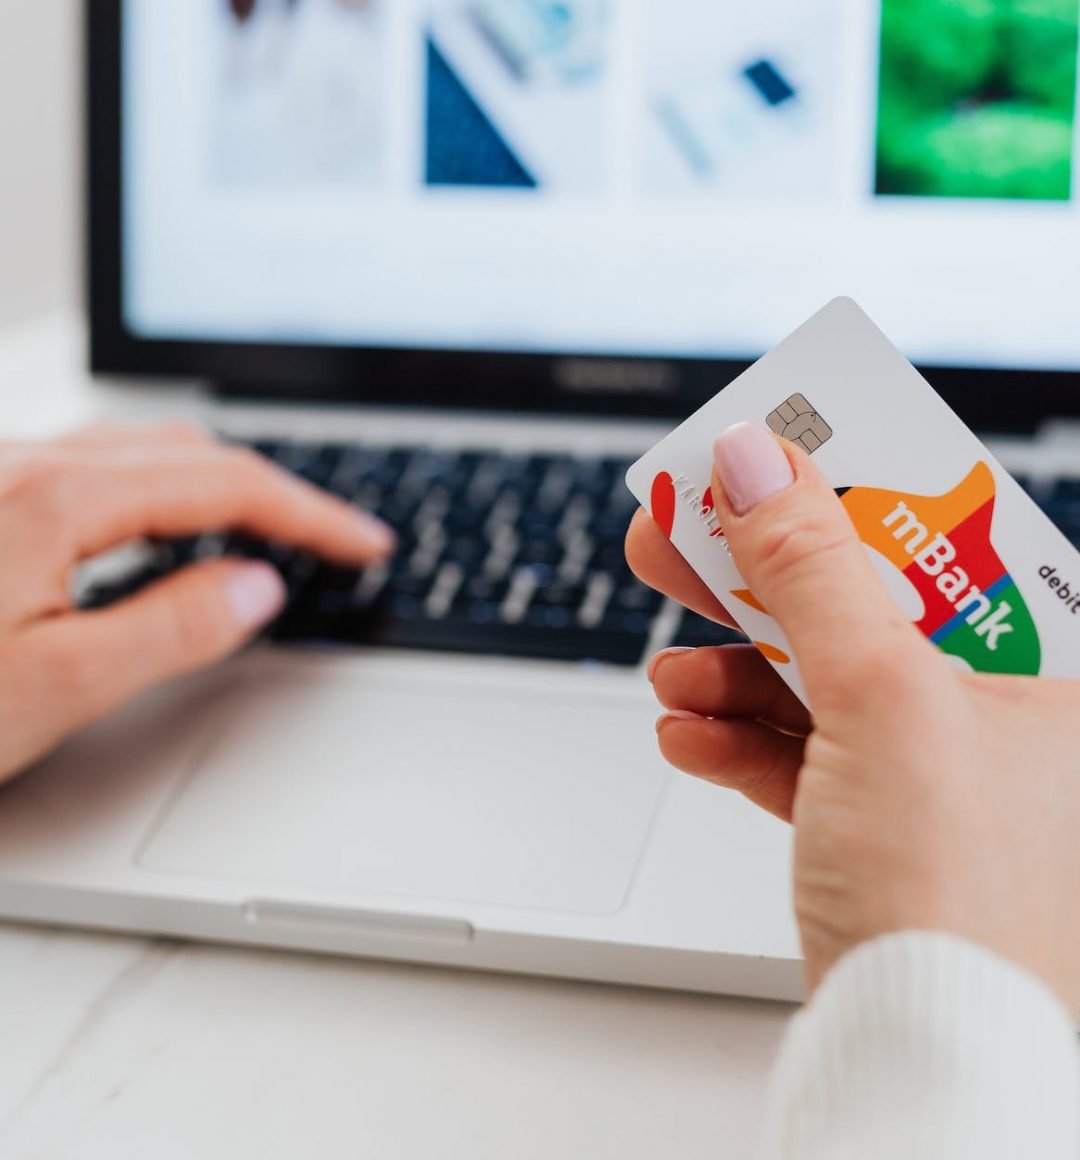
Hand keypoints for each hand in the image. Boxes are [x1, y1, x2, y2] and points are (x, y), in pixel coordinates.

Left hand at [0, 423, 393, 809]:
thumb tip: (257, 585)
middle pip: (185, 450)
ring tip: (269, 533)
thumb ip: (175, 626)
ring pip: (138, 452)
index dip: (309, 514)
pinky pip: (92, 469)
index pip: (220, 484)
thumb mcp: (60, 687)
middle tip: (331, 541)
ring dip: (217, 485)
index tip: (364, 543)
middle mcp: (16, 467)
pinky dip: (160, 491)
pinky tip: (172, 528)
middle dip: (272, 491)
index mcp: (47, 502)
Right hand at [627, 421, 1079, 1009]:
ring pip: (819, 677)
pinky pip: (800, 751)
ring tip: (672, 672)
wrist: (915, 1054)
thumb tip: (758, 465)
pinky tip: (688, 736)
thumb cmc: (955, 896)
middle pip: (865, 600)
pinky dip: (738, 739)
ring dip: (732, 671)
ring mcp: (937, 768)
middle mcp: (1006, 713)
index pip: (949, 536)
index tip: (772, 452)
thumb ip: (813, 568)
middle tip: (686, 532)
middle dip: (763, 575)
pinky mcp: (877, 818)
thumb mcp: (881, 697)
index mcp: (1053, 669)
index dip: (854, 483)